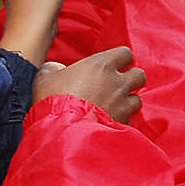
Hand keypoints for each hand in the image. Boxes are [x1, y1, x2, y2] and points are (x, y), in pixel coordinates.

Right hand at [31, 46, 146, 122]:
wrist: (61, 132)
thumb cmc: (53, 101)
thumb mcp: (45, 78)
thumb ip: (53, 69)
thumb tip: (56, 69)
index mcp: (102, 65)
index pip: (125, 53)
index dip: (120, 59)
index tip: (110, 65)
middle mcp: (117, 83)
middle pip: (139, 75)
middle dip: (131, 79)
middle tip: (116, 85)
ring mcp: (122, 104)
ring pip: (137, 99)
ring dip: (128, 102)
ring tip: (113, 106)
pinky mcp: (122, 124)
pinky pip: (129, 120)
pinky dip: (122, 121)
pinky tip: (109, 123)